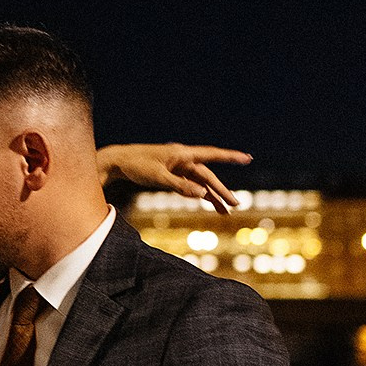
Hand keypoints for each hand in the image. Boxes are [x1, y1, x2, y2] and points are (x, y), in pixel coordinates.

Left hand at [96, 142, 250, 214]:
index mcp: (182, 154)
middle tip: (236, 204)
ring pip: (201, 183)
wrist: (118, 162)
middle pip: (207, 176)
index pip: (211, 155)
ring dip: (213, 196)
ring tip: (226, 211)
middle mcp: (183, 159)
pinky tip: (209, 203)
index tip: (247, 158)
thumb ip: (181, 186)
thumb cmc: (136, 166)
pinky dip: (199, 194)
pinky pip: (190, 185)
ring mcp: (178, 167)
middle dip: (222, 191)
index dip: (230, 157)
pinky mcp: (173, 175)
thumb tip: (203, 194)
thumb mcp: (158, 177)